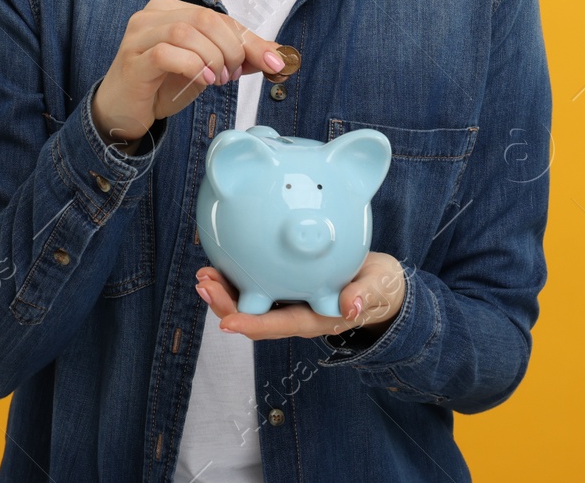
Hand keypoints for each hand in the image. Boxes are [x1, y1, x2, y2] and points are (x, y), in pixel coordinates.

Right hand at [91, 0, 292, 146]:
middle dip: (231, 48)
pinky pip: (166, 54)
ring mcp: (138, 36)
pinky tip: (203, 81)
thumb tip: (277, 55)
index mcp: (169, 9)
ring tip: (217, 80)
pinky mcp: (133, 60)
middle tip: (233, 75)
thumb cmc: (162, 84)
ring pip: (186, 33)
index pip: (218, 17)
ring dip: (213, 59)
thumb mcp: (205, 67)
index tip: (272, 63)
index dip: (249, 39)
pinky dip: (193, 67)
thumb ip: (237, 57)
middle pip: (205, 19)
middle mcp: (151, 15)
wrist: (122, 110)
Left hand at [195, 252, 406, 339]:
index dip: (251, 324)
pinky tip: (220, 260)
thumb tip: (349, 307)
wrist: (381, 284)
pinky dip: (235, 276)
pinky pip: (254, 286)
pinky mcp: (285, 286)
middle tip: (204, 284)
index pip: (278, 325)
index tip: (226, 323)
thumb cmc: (380, 287)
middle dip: (225, 305)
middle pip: (253, 317)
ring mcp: (287, 301)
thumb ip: (365, 296)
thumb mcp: (379, 288)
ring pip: (248, 302)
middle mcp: (295, 314)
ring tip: (203, 276)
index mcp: (315, 319)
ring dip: (223, 292)